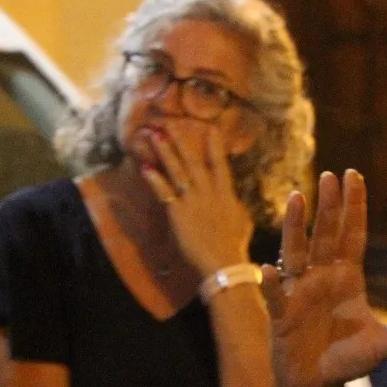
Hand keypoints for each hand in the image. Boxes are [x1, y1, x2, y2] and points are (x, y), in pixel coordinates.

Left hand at [140, 124, 253, 277]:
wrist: (224, 263)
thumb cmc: (235, 246)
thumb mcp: (241, 221)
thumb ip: (235, 205)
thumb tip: (233, 199)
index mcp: (226, 194)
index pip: (220, 165)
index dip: (214, 146)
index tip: (209, 128)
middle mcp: (209, 192)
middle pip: (194, 161)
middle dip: (181, 141)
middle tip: (170, 123)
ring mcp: (193, 201)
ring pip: (178, 171)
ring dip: (166, 152)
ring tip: (155, 136)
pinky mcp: (179, 213)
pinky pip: (164, 192)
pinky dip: (155, 180)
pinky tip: (145, 167)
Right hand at [263, 170, 386, 386]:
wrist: (316, 385)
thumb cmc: (347, 360)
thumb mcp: (382, 347)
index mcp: (347, 278)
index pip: (352, 235)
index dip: (354, 207)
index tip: (355, 175)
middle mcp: (322, 278)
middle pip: (325, 235)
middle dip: (328, 206)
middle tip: (330, 176)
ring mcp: (299, 293)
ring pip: (296, 252)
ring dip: (295, 227)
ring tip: (296, 198)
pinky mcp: (281, 315)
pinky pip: (276, 296)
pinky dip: (272, 284)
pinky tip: (270, 270)